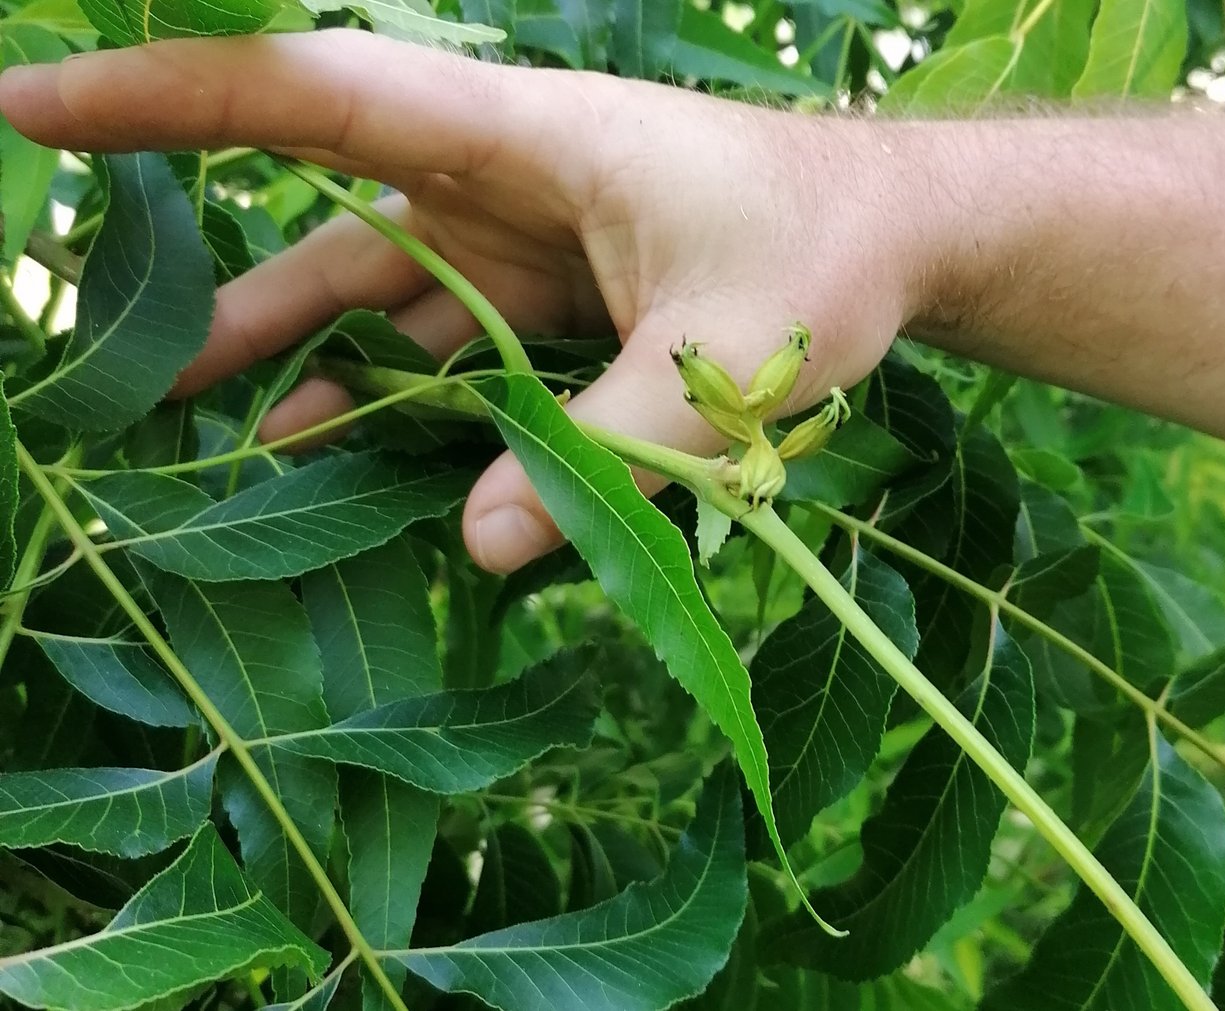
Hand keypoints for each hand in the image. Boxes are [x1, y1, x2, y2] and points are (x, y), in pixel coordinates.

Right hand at [0, 30, 911, 571]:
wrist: (898, 239)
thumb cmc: (829, 260)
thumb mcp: (729, 356)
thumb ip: (613, 450)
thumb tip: (481, 543)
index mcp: (523, 141)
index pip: (315, 97)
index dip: (169, 100)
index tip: (33, 106)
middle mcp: (498, 183)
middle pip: (323, 216)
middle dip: (218, 276)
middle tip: (102, 347)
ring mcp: (518, 246)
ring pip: (376, 300)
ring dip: (298, 364)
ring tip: (209, 439)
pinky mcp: (546, 300)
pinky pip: (443, 348)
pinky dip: (392, 398)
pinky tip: (338, 453)